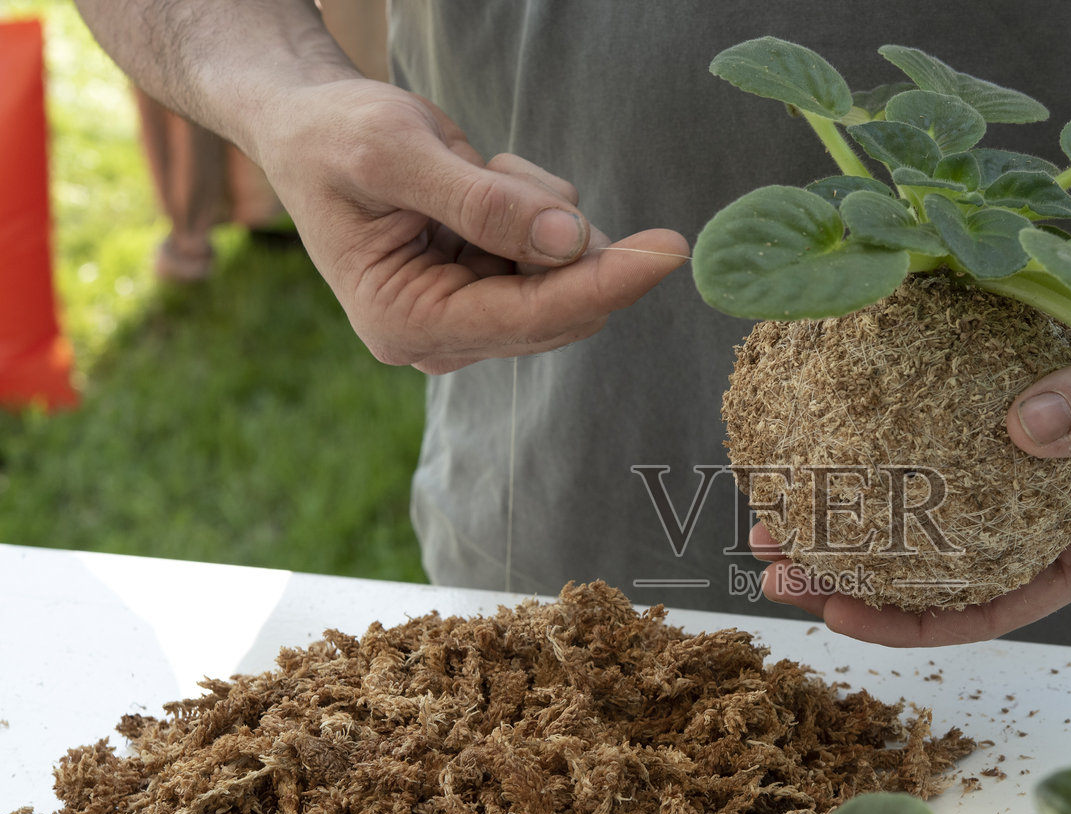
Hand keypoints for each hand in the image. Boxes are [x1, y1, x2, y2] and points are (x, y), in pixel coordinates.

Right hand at [253, 78, 687, 373]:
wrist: (312, 127)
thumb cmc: (334, 136)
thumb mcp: (395, 151)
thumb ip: (481, 201)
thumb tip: (569, 241)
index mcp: (405, 323)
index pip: (531, 318)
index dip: (604, 283)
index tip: (669, 251)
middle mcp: (442, 339)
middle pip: (562, 306)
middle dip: (556, 231)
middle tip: (501, 169)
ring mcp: (472, 320)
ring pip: (566, 274)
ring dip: (540, 209)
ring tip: (472, 170)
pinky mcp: (494, 293)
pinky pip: (557, 253)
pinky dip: (537, 206)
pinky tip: (483, 181)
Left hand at [754, 351, 1070, 645]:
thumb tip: (1026, 427)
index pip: (992, 611)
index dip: (911, 625)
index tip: (837, 613)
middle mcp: (1045, 532)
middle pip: (939, 583)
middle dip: (852, 585)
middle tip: (778, 567)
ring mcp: (1010, 491)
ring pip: (919, 530)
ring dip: (843, 529)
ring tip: (769, 518)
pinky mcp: (981, 444)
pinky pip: (918, 466)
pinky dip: (863, 466)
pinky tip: (805, 455)